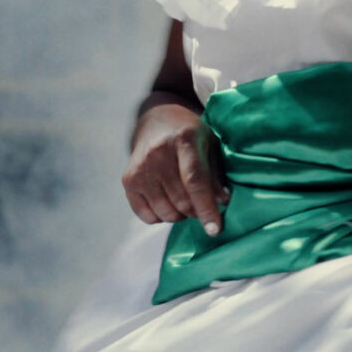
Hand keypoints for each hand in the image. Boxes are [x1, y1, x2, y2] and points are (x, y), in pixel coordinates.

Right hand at [122, 102, 229, 234]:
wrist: (157, 120)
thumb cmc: (190, 135)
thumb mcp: (210, 144)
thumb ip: (216, 173)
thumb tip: (223, 202)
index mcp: (184, 139)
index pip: (195, 181)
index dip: (206, 208)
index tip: (215, 230)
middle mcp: (158, 153)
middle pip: (181, 201)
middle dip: (197, 212)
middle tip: (202, 205)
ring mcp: (140, 167)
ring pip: (166, 212)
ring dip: (181, 215)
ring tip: (186, 201)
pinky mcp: (128, 180)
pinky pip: (147, 216)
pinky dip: (162, 217)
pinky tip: (168, 202)